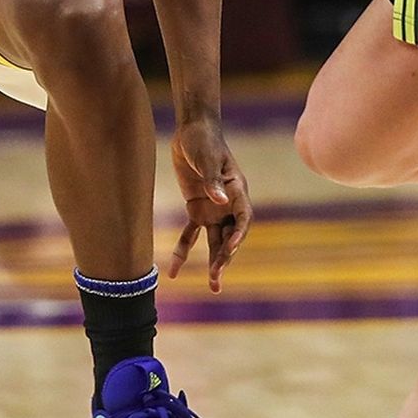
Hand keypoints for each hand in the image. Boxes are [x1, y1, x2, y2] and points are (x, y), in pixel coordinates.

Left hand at [166, 119, 252, 292]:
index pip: (243, 218)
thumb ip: (212, 179)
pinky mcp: (196, 210)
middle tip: (217, 278)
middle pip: (230, 236)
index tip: (229, 249)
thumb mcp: (207, 157)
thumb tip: (218, 199)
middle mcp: (228, 204)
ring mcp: (213, 209)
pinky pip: (191, 235)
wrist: (192, 132)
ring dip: (214, 262)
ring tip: (214, 285)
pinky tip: (174, 271)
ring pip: (215, 241)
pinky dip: (184, 251)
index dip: (238, 235)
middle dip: (225, 258)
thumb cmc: (204, 141)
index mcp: (237, 191)